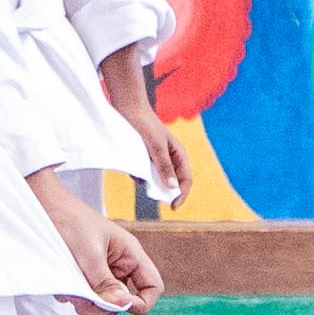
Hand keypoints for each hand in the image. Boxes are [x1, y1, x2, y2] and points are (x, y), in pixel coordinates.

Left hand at [43, 180, 159, 314]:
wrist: (43, 207)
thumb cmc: (70, 220)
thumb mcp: (89, 254)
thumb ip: (105, 282)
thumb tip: (122, 305)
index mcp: (130, 254)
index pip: (152, 286)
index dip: (142, 302)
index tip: (120, 306)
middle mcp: (119, 264)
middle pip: (124, 300)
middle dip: (104, 305)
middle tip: (83, 302)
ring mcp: (102, 271)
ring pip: (103, 301)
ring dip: (86, 302)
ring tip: (70, 292)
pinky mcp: (85, 276)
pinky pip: (86, 297)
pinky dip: (75, 296)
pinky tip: (64, 286)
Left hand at [97, 46, 188, 212]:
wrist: (127, 108)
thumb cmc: (145, 125)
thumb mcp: (156, 147)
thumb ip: (164, 167)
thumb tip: (173, 188)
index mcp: (178, 154)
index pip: (186, 180)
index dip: (181, 194)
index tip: (171, 206)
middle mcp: (170, 158)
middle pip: (172, 182)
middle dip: (163, 190)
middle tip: (152, 195)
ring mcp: (157, 158)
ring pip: (157, 179)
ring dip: (149, 182)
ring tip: (139, 174)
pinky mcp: (144, 157)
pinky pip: (144, 173)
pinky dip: (139, 175)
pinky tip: (133, 169)